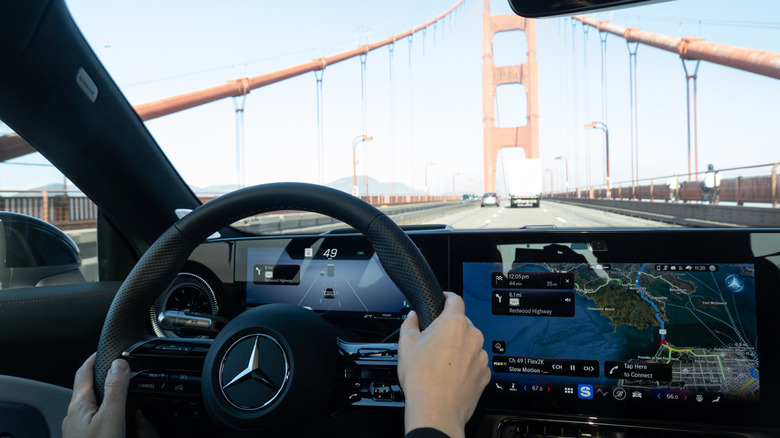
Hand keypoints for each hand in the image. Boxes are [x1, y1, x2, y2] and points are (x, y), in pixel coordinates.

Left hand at [62, 353, 158, 437]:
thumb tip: (118, 364)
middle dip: (119, 390)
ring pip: (104, 411)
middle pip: (97, 392)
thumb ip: (115, 389)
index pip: (83, 372)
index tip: (103, 351)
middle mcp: (76, 416)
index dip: (94, 358)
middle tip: (134, 392)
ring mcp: (81, 429)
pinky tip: (131, 432)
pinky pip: (105, 425)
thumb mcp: (111, 417)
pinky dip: (120, 424)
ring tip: (138, 421)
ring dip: (123, 411)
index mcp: (79, 405)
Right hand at [398, 292, 489, 437]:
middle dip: (448, 329)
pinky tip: (450, 375)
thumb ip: (410, 324)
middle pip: (461, 323)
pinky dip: (465, 364)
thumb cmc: (422, 380)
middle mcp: (472, 336)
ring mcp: (481, 356)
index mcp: (454, 324)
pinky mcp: (485, 373)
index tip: (444, 299)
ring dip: (458, 348)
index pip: (455, 299)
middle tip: (433, 343)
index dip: (447, 297)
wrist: (436, 411)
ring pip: (469, 343)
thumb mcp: (406, 345)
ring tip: (441, 364)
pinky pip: (475, 362)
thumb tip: (413, 317)